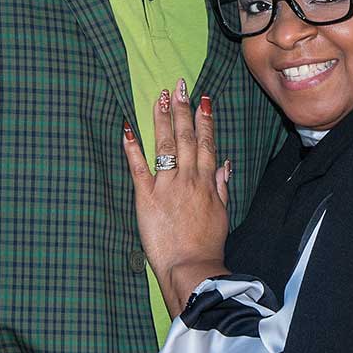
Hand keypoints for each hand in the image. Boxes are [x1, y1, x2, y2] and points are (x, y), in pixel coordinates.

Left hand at [120, 80, 232, 306]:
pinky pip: (138, 167)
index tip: (204, 99)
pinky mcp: (145, 197)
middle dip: (183, 109)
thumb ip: (221, 185)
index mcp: (207, 181)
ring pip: (165, 145)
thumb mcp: (222, 213)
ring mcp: (166, 186)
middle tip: (179, 86)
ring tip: (160, 97)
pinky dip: (132, 147)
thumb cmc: (207, 244)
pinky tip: (127, 128)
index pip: (207, 143)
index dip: (205, 120)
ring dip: (162, 119)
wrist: (191, 266)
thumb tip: (225, 162)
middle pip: (186, 137)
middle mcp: (187, 178)